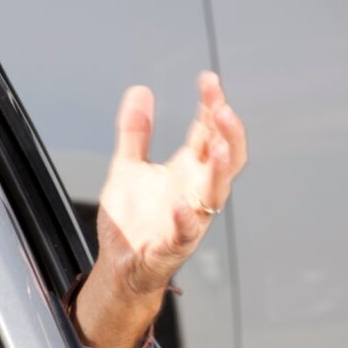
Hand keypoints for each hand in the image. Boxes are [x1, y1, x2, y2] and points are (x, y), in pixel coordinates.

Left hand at [84, 73, 248, 347]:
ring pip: (216, 193)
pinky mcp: (173, 245)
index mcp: (189, 170)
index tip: (209, 81)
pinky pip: (186, 231)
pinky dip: (186, 218)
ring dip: (221, 170)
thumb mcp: (128, 166)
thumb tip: (140, 91)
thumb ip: (135, 131)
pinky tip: (181, 203)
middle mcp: (196, 191)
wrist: (119, 266)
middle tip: (222, 107)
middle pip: (226, 158)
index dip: (213, 106)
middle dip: (228, 132)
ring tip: (220, 146)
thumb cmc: (133, 221)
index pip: (210, 132)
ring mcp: (190, 218)